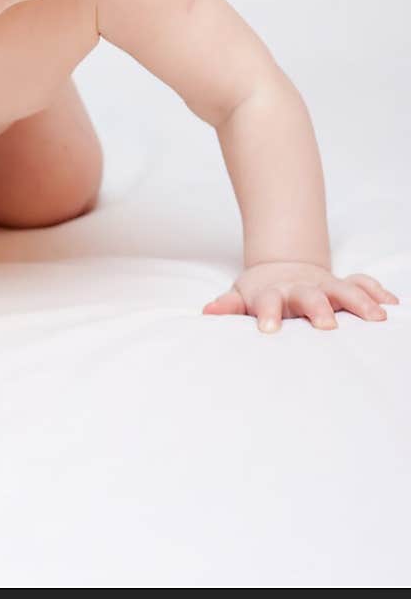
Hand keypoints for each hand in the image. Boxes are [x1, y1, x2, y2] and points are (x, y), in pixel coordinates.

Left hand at [202, 262, 399, 332]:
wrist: (281, 269)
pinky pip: (362, 284)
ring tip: (376, 317)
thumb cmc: (260, 293)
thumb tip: (208, 312)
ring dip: (359, 301)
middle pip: (310, 296)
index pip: (268, 302)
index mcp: (274, 294)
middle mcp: (301, 288)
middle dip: (319, 309)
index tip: (269, 330)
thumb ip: (228, 306)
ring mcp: (325, 285)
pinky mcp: (343, 284)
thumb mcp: (241, 296)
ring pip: (343, 289)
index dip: (268, 314)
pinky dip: (376, 291)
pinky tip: (392, 304)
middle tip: (327, 327)